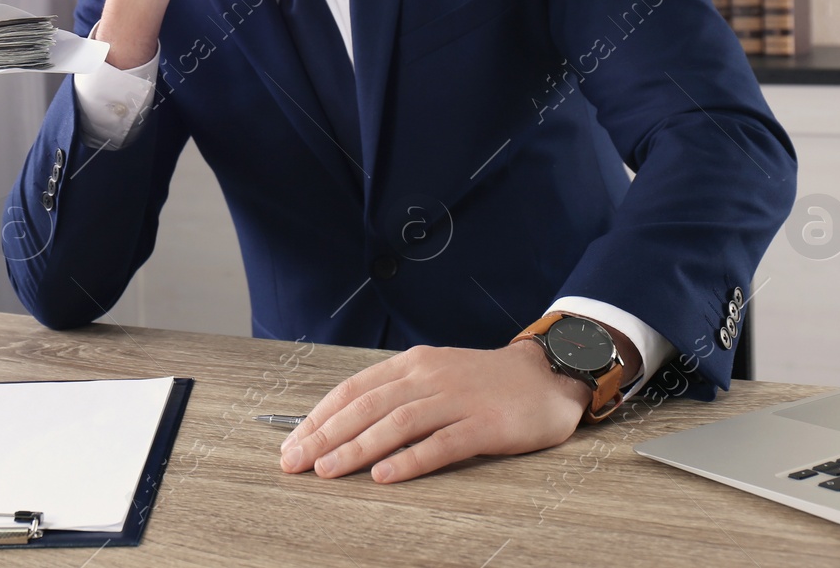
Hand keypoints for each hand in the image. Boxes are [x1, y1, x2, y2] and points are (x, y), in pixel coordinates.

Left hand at [278, 341, 590, 483]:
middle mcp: (430, 377)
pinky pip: (441, 443)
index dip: (319, 416)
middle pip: (366, 406)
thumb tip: (344, 423)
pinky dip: (409, 460)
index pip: (354, 389)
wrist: (547, 375)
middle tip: (295, 462)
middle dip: (325, 435)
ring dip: (357, 448)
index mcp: (412, 364)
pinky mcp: (485, 425)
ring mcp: (458, 400)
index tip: (292, 443)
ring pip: (397, 423)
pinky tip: (385, 475)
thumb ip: (396, 394)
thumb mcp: (434, 376)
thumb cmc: (483, 382)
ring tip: (328, 471)